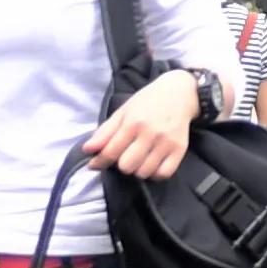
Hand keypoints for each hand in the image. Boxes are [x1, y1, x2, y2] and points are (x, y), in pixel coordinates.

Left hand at [81, 70, 198, 181]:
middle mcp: (150, 133)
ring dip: (137, 169)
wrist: (179, 93)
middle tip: (125, 154)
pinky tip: (152, 163)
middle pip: (126, 166)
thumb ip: (104, 132)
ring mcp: (166, 143)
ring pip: (143, 172)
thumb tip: (87, 150)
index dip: (99, 161)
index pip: (111, 152)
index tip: (95, 163)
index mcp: (133, 122)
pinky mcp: (180, 150)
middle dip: (121, 163)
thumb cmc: (147, 102)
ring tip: (139, 158)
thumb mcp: (123, 112)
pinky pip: (163, 174)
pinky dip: (154, 173)